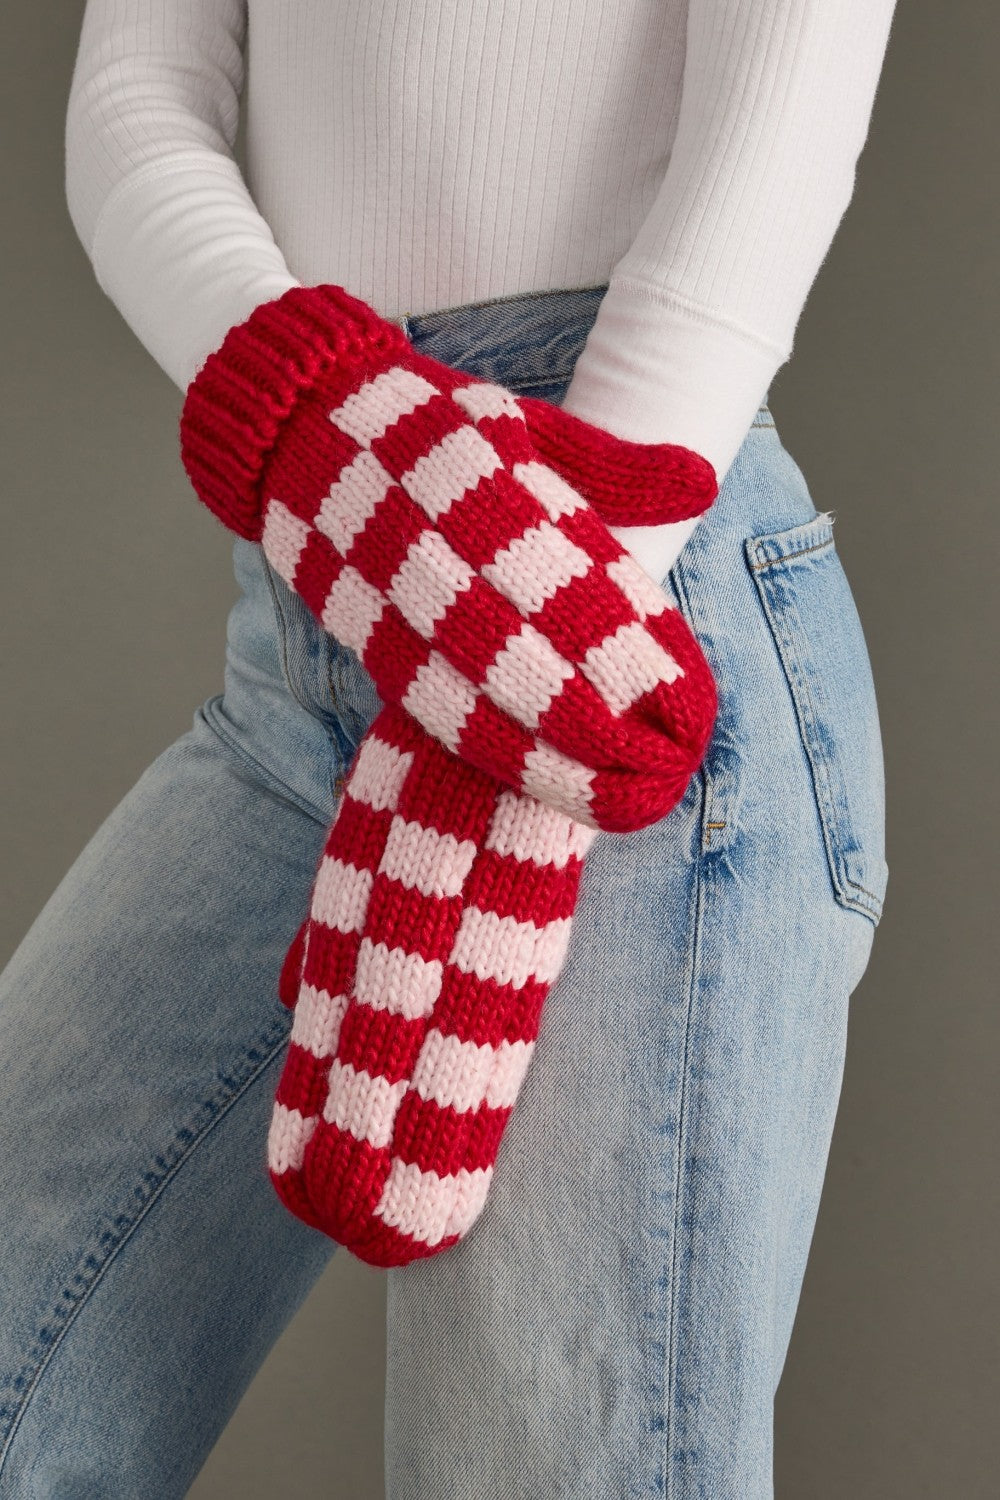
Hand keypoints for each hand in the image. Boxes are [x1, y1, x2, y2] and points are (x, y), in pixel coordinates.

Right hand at [179, 282, 718, 831]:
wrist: (301, 430)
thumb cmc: (433, 426)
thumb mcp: (526, 423)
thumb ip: (614, 464)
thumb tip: (703, 483)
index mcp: (471, 485)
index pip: (558, 578)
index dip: (618, 644)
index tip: (677, 691)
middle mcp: (425, 550)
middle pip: (515, 653)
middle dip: (589, 717)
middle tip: (664, 762)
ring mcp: (389, 605)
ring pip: (469, 696)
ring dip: (541, 754)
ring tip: (613, 796)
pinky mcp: (369, 645)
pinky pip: (428, 709)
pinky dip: (484, 751)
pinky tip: (538, 782)